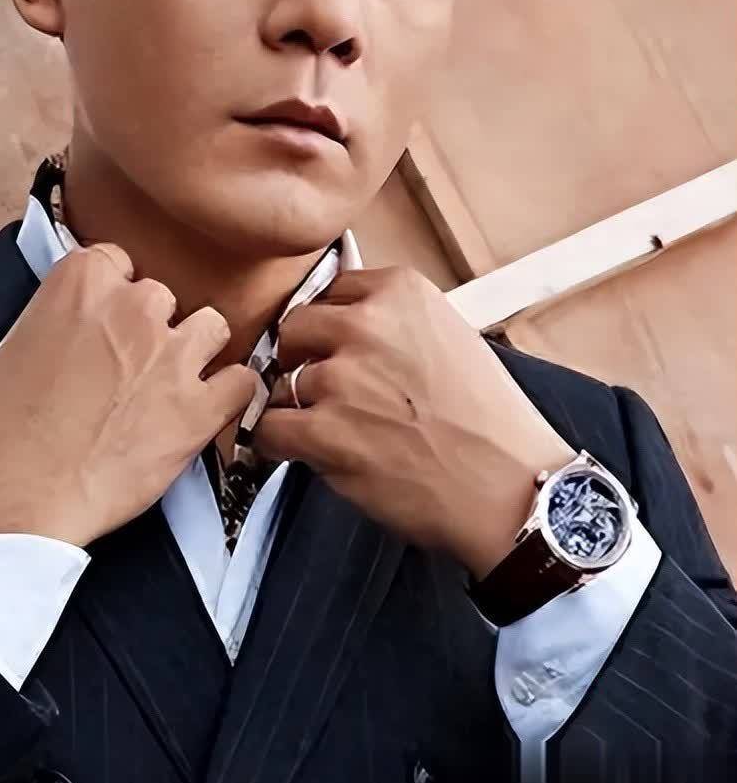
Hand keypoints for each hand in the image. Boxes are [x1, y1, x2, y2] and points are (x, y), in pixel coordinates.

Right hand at [0, 243, 258, 546]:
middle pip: (162, 298)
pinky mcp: (199, 408)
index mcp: (82, 281)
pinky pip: (242, 382)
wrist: (11, 495)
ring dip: (195, 353)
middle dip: (150, 329)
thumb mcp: (14, 343)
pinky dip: (229, 396)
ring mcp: (172, 355)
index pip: (119, 262)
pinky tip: (209, 411)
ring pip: (211, 328)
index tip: (109, 323)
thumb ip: (58, 317)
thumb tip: (76, 326)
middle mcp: (134, 307)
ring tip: (172, 387)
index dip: (114, 299)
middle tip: (129, 368)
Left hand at [255, 266, 574, 578]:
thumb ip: (393, 321)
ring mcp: (342, 377)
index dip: (330, 327)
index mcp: (399, 291)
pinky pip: (270, 428)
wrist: (512, 491)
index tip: (339, 350)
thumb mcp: (448, 336)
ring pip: (281, 383)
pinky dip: (280, 444)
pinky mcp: (325, 432)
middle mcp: (367, 325)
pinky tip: (310, 452)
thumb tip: (339, 321)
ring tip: (343, 432)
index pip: (329, 291)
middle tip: (330, 391)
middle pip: (294, 329)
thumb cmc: (489, 423)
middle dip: (303, 360)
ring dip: (300, 409)